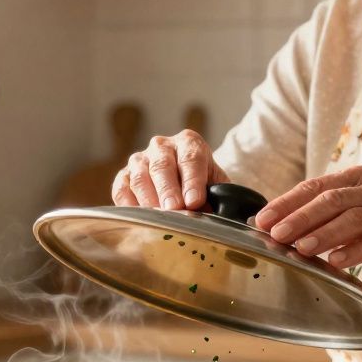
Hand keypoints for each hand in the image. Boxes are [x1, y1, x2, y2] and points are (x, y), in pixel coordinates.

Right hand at [112, 129, 229, 209]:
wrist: (182, 181)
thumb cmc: (202, 185)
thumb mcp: (217, 185)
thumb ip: (226, 196)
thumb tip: (239, 218)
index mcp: (189, 143)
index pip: (191, 158)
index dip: (193, 180)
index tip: (195, 201)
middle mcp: (162, 146)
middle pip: (163, 166)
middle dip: (169, 189)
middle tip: (175, 209)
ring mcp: (140, 160)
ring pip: (140, 176)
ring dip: (148, 198)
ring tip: (157, 218)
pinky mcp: (123, 176)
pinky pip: (122, 189)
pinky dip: (128, 204)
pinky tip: (138, 218)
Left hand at [254, 166, 361, 272]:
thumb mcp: (352, 212)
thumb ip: (320, 217)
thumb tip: (274, 228)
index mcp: (354, 178)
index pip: (315, 186)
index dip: (287, 202)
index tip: (262, 219)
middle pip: (332, 200)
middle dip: (301, 217)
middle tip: (276, 233)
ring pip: (354, 219)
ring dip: (324, 234)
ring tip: (301, 248)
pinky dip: (354, 251)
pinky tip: (335, 260)